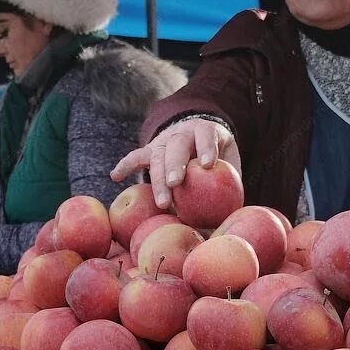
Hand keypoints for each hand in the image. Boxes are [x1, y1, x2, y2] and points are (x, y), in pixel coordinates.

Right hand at [110, 117, 239, 208]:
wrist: (199, 136)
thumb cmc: (219, 157)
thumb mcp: (230, 162)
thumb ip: (231, 184)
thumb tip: (233, 220)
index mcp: (205, 130)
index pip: (205, 135)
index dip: (206, 147)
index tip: (208, 164)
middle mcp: (182, 132)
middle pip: (177, 145)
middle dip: (174, 165)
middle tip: (176, 184)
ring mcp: (164, 141)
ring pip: (156, 155)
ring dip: (157, 178)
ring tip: (162, 202)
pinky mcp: (150, 150)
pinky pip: (136, 157)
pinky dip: (126, 165)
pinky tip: (115, 177)